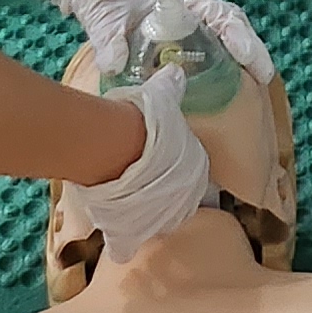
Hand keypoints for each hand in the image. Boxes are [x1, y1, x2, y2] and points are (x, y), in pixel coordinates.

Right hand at [60, 68, 212, 263]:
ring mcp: (157, 219)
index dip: (179, 171)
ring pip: (154, 222)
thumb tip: (176, 73)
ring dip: (144, 215)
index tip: (164, 165)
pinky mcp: (129, 233)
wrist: (116, 146)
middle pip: (176, 202)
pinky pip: (127, 239)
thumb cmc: (147, 121)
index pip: (194, 176)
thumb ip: (171, 89)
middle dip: (164, 197)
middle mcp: (183, 199)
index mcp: (196, 170)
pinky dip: (122, 238)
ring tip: (128, 203)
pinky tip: (115, 232)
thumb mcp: (162, 98)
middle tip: (145, 184)